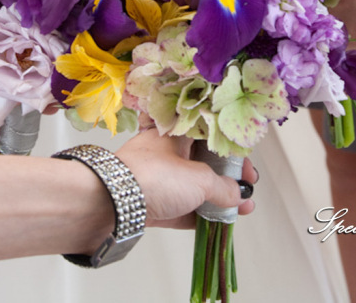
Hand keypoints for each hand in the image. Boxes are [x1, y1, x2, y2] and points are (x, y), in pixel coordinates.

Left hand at [115, 129, 256, 229]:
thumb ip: (223, 187)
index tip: (247, 169)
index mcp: (175, 134)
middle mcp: (165, 153)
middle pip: (204, 164)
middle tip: (246, 190)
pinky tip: (218, 222)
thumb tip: (237, 194)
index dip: (233, 152)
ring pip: (194, 188)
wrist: (109, 203)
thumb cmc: (153, 178)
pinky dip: (200, 215)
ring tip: (240, 209)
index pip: (211, 137)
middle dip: (229, 179)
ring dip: (218, 199)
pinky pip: (181, 209)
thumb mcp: (200, 179)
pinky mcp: (151, 204)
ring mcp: (157, 180)